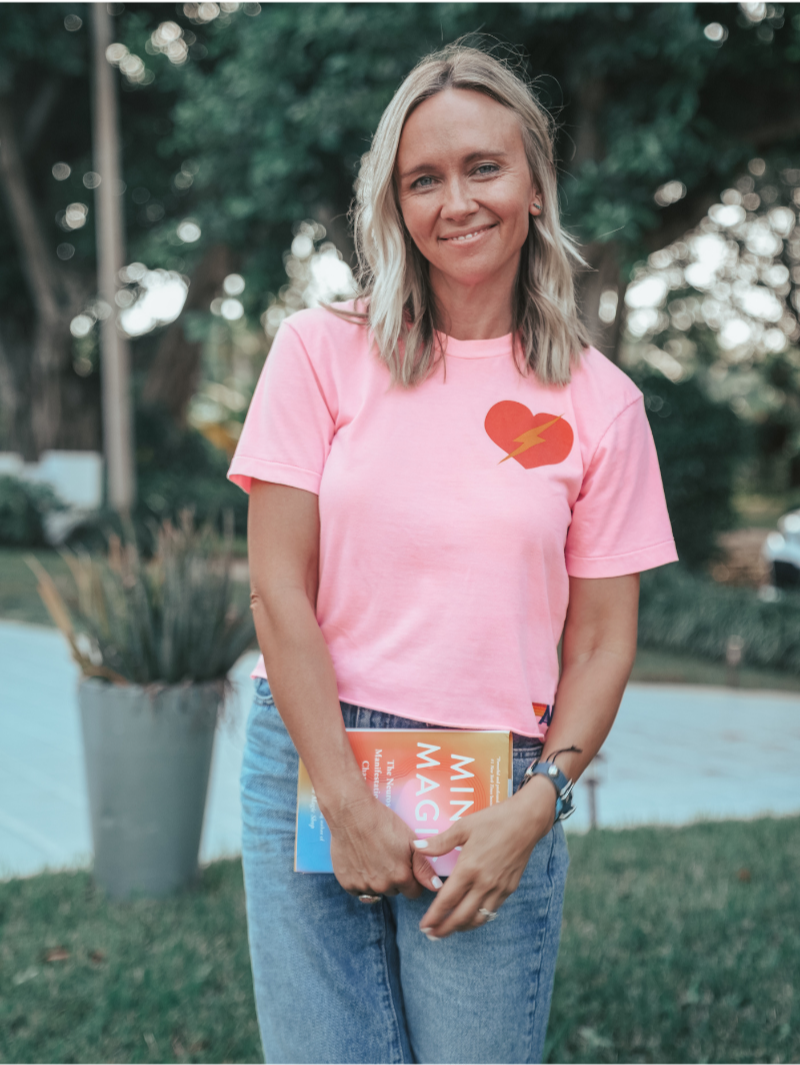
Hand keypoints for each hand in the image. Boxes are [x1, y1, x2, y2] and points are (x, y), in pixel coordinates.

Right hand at [328, 794, 441, 899]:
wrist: (351, 813)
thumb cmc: (383, 822)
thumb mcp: (410, 840)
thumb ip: (423, 867)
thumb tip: (436, 887)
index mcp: (401, 877)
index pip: (413, 892)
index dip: (412, 879)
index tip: (406, 865)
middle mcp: (382, 886)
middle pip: (394, 891)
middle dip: (394, 879)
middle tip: (388, 857)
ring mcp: (363, 886)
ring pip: (376, 891)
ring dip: (376, 880)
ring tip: (373, 857)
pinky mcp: (346, 883)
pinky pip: (357, 890)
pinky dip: (359, 880)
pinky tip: (359, 862)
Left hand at [413, 776, 556, 937]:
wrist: (526, 821)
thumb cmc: (493, 821)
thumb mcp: (463, 827)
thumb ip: (439, 842)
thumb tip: (416, 847)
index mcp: (469, 869)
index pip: (447, 901)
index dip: (434, 917)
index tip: (423, 926)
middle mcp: (484, 883)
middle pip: (461, 917)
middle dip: (445, 929)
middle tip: (431, 936)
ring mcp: (499, 888)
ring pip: (478, 918)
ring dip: (462, 927)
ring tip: (450, 930)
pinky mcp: (510, 888)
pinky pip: (492, 910)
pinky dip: (479, 918)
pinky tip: (472, 916)